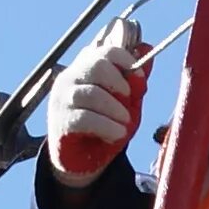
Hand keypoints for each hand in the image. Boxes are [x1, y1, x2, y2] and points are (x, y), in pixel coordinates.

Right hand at [42, 26, 145, 187]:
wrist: (84, 161)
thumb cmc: (105, 126)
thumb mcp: (126, 103)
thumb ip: (135, 80)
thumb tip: (147, 47)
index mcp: (87, 68)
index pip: (106, 51)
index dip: (126, 61)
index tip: (140, 80)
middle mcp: (71, 78)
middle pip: (97, 66)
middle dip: (120, 85)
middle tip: (129, 102)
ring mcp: (63, 99)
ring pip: (92, 93)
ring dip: (115, 109)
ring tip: (125, 123)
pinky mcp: (61, 121)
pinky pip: (85, 118)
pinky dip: (107, 126)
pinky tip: (116, 133)